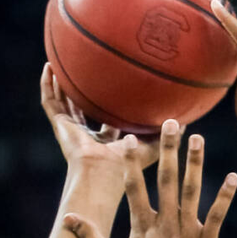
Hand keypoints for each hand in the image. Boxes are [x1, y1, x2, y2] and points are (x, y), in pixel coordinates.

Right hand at [40, 65, 162, 172]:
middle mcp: (86, 136)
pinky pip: (50, 102)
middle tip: (84, 69)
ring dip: (60, 83)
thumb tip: (189, 119)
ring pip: (62, 102)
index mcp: (106, 143)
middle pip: (81, 109)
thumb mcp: (151, 149)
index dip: (109, 104)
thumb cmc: (127, 169)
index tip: (113, 86)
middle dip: (82, 91)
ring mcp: (71, 131)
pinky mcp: (60, 127)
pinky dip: (47, 84)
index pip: (106, 120)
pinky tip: (49, 66)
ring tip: (59, 61)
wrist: (102, 176)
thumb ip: (167, 135)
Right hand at [63, 121, 236, 237]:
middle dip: (167, 150)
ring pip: (191, 192)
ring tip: (199, 138)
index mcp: (141, 226)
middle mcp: (163, 226)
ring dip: (195, 163)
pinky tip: (233, 177)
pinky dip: (224, 197)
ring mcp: (185, 235)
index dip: (131, 162)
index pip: (134, 187)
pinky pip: (215, 217)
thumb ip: (90, 236)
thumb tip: (67, 218)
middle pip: (165, 180)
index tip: (130, 138)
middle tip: (171, 123)